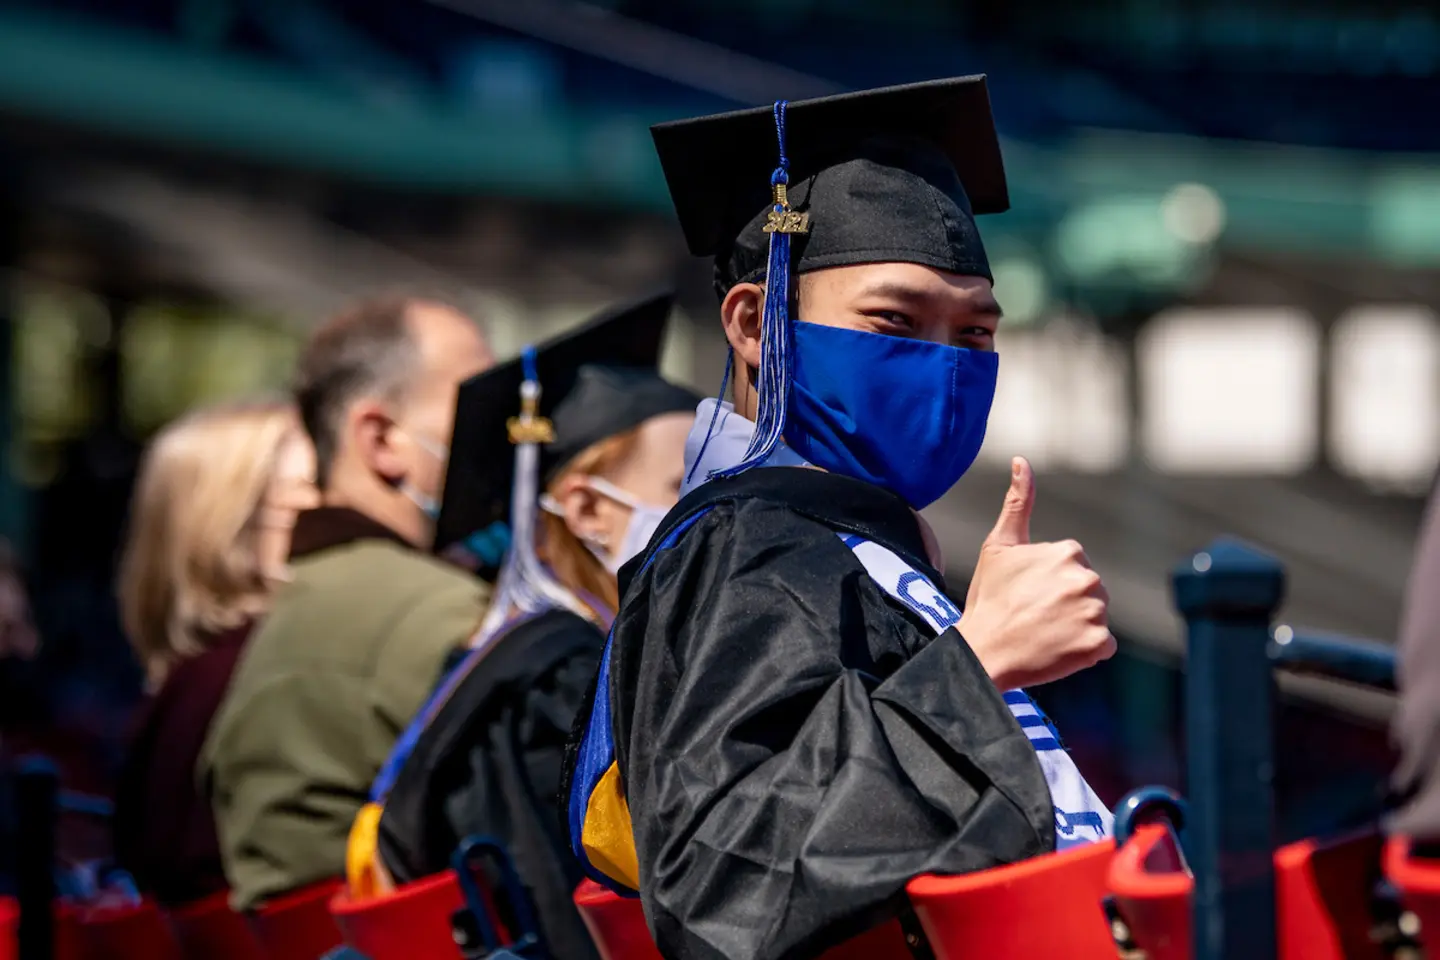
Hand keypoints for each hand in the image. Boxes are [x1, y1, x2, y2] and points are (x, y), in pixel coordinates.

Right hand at [958, 456, 1115, 688]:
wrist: (982, 651)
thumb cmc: (989, 598)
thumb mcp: (998, 546)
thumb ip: (1018, 503)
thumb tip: (1022, 460)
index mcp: (1069, 551)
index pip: (1072, 567)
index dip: (1048, 582)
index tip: (1027, 594)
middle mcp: (1088, 579)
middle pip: (1087, 590)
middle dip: (1066, 602)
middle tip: (1034, 616)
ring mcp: (1095, 613)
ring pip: (1095, 616)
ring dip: (1076, 625)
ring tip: (1044, 633)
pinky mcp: (1099, 644)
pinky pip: (1102, 645)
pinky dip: (1084, 650)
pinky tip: (1058, 649)